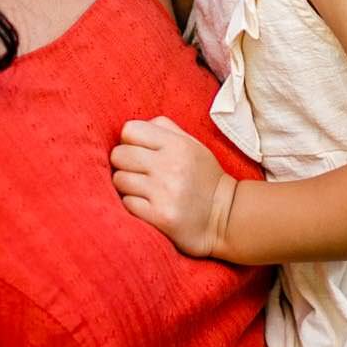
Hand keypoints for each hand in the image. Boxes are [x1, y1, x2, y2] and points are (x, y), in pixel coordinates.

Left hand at [111, 116, 234, 256]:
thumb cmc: (204, 177)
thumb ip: (165, 130)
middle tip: (137, 172)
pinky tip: (147, 205)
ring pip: (119, 179)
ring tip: (142, 190)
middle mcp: (170, 166)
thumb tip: (131, 129)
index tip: (139, 151)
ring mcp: (164, 192)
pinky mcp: (160, 216)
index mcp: (178, 144)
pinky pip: (126, 203)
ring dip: (126, 186)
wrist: (226, 216)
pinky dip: (132, 204)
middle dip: (124, 163)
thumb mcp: (193, 145)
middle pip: (119, 154)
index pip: (130, 130)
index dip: (129, 141)